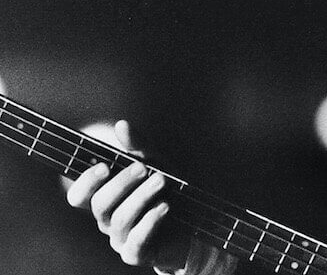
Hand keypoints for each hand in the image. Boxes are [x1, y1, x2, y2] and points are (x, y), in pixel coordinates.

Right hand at [64, 120, 189, 270]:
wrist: (194, 219)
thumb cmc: (167, 188)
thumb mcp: (156, 163)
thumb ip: (138, 146)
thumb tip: (122, 125)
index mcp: (105, 199)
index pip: (78, 196)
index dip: (86, 183)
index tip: (105, 166)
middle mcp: (107, 220)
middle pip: (100, 204)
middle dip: (122, 183)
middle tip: (144, 168)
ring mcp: (121, 238)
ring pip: (120, 219)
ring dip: (142, 197)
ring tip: (162, 181)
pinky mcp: (138, 253)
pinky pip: (136, 242)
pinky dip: (150, 222)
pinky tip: (165, 207)